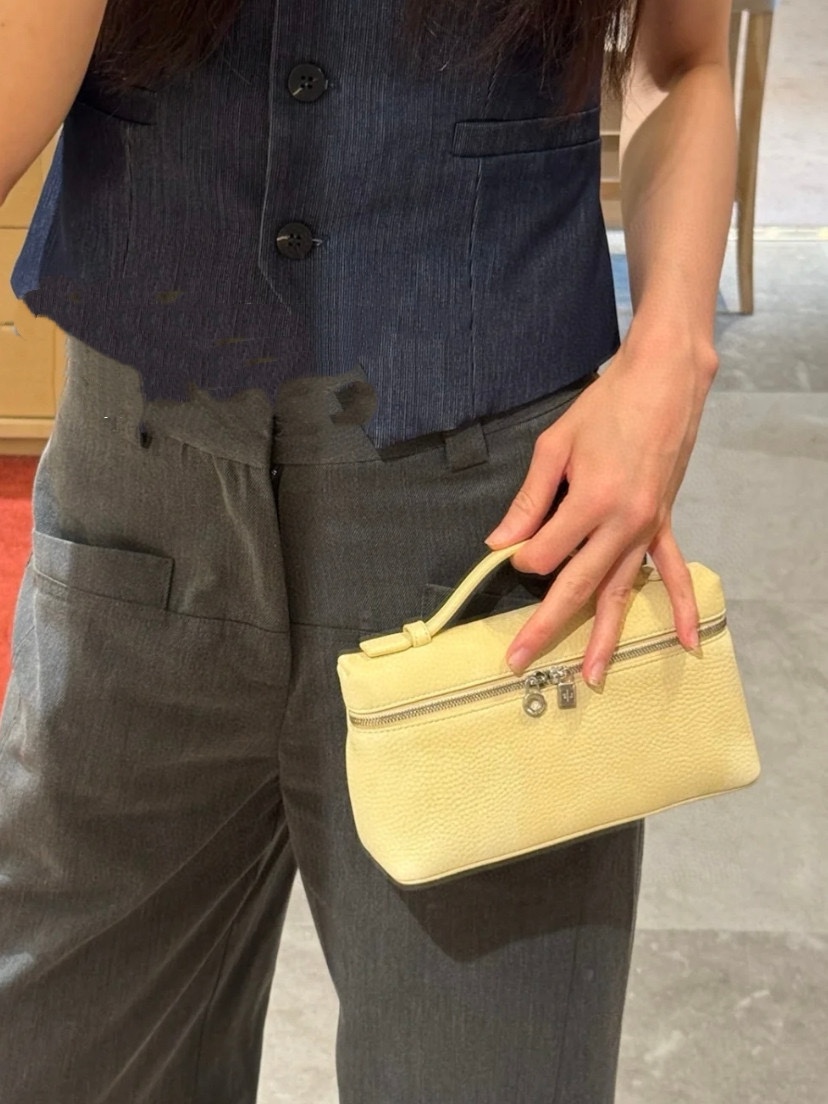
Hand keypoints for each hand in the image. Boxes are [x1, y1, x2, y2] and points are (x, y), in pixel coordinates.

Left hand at [484, 337, 717, 683]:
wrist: (664, 383)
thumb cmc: (606, 407)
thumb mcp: (556, 446)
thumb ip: (530, 500)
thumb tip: (502, 542)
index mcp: (591, 502)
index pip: (544, 553)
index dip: (521, 557)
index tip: (511, 551)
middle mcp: (622, 524)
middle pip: (576, 588)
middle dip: (544, 627)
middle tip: (517, 659)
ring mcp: (647, 529)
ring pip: (620, 593)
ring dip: (605, 637)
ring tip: (591, 675)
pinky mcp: (663, 525)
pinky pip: (674, 573)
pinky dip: (680, 608)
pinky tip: (686, 642)